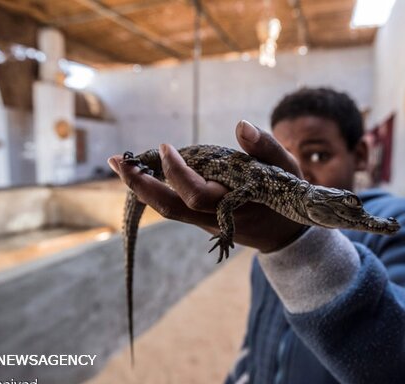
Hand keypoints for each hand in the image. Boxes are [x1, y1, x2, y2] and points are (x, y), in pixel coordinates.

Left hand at [108, 120, 306, 252]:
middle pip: (170, 207)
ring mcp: (204, 221)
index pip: (196, 194)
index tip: (166, 147)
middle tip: (118, 161)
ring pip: (167, 208)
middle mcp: (214, 217)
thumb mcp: (286, 169)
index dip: (177, 173)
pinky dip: (153, 187)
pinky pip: (173, 204)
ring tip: (120, 163)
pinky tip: (139, 171)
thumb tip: (240, 125)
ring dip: (141, 186)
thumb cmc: (286, 196)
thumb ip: (266, 148)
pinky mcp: (200, 218)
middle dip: (142, 184)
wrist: (284, 235)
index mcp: (234, 204)